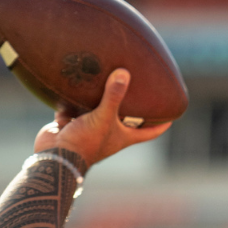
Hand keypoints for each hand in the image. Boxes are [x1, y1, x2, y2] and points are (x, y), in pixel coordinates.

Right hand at [33, 69, 170, 166]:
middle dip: (132, 106)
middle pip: (126, 119)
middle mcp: (109, 133)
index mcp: (123, 137)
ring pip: (99, 111)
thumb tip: (124, 73)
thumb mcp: (103, 117)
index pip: (150, 132)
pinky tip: (77, 82)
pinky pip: (75, 108)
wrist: (55, 155)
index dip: (162, 125)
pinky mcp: (71, 124)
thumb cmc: (85, 141)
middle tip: (139, 88)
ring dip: (101, 99)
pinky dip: (75, 98)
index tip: (173, 115)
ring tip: (108, 78)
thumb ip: (114, 96)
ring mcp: (89, 128)